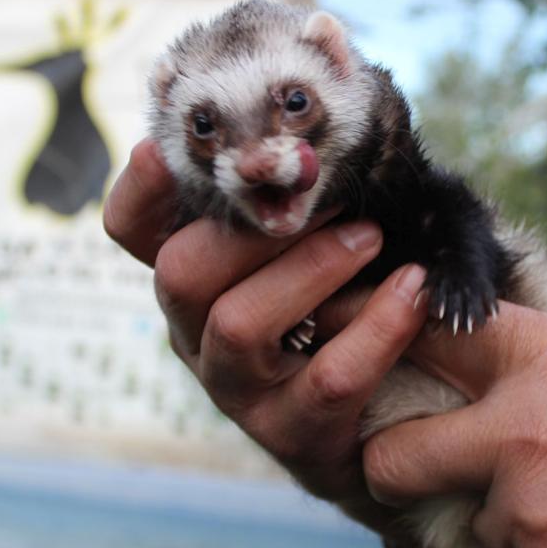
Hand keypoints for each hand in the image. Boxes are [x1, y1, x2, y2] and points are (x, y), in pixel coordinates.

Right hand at [103, 140, 429, 534]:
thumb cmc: (348, 307)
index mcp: (195, 282)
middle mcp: (198, 336)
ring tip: (372, 237)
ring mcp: (240, 392)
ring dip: (311, 269)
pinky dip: (377, 327)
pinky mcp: (295, 437)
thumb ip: (299, 196)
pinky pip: (327, 380)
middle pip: (179, 273)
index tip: (163, 147)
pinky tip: (414, 290)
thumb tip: (319, 110)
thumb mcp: (316, 245)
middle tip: (325, 193)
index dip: (140, 190)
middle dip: (251, 226)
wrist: (393, 419)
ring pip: (239, 325)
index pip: (132, 233)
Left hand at [362, 301, 546, 547]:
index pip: (432, 337)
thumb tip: (508, 357)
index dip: (390, 337)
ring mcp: (531, 518)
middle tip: (417, 465)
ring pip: (473, 520)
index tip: (370, 345)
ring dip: (510, 519)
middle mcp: (520, 438)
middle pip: (393, 456)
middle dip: (395, 464)